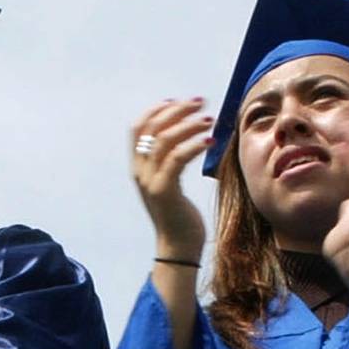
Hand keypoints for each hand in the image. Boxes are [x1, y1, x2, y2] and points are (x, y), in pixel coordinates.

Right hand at [129, 98, 213, 261]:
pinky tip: (210, 140)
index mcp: (139, 167)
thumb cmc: (180, 215)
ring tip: (209, 119)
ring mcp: (150, 181)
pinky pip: (177, 158)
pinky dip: (194, 145)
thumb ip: (171, 160)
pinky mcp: (164, 190)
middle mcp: (140, 171)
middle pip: (152, 128)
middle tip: (200, 103)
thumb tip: (185, 134)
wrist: (178, 247)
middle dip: (176, 111)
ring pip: (164, 140)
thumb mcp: (170, 182)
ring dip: (188, 124)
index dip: (156, 110)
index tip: (177, 101)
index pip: (138, 128)